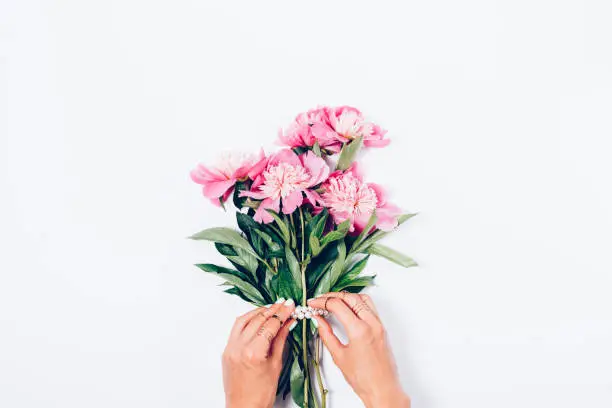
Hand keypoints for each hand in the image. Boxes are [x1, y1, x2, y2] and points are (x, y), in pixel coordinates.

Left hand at [222, 299, 295, 407]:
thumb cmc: (261, 394)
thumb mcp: (276, 365)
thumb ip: (280, 340)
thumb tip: (287, 323)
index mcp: (253, 353)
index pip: (270, 325)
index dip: (282, 314)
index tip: (290, 306)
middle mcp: (239, 348)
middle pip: (257, 320)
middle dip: (272, 310)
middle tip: (284, 304)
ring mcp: (230, 348)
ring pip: (244, 320)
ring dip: (258, 311)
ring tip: (271, 307)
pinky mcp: (226, 350)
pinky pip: (236, 329)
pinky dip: (247, 320)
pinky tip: (256, 317)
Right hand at [308, 293, 409, 407]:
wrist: (382, 390)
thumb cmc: (363, 379)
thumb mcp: (339, 356)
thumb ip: (326, 334)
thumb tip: (318, 320)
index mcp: (359, 330)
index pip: (337, 305)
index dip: (322, 302)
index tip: (312, 303)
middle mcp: (372, 323)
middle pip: (350, 297)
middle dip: (332, 296)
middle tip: (319, 300)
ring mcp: (379, 324)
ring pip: (362, 298)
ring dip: (346, 296)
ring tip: (333, 301)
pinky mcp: (382, 328)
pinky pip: (370, 306)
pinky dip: (357, 302)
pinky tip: (348, 308)